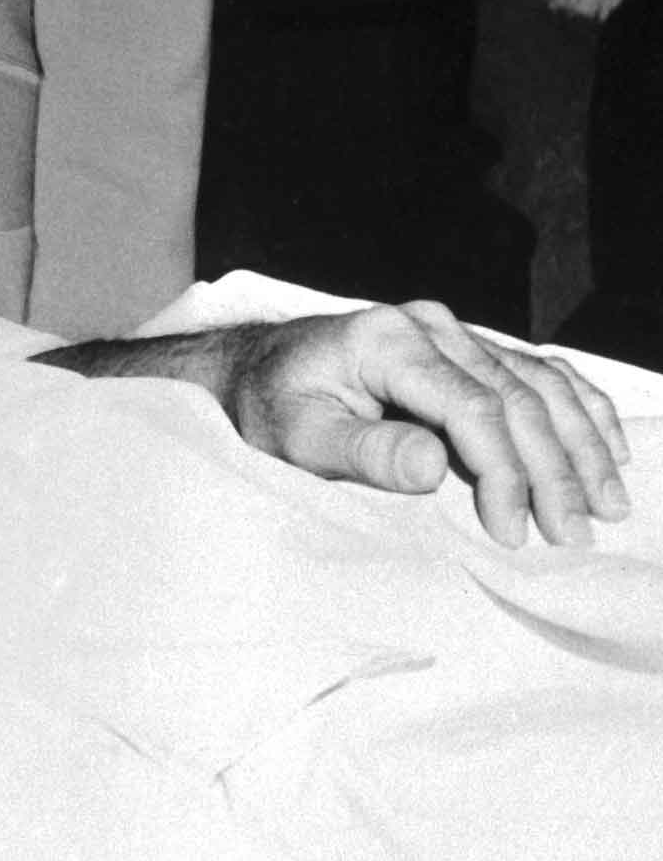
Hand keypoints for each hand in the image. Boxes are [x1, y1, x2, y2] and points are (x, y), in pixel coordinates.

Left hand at [219, 302, 632, 548]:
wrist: (252, 370)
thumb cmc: (269, 408)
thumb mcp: (298, 437)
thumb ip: (364, 452)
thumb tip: (433, 467)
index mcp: (386, 341)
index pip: (473, 407)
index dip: (505, 473)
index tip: (513, 532)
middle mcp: (426, 326)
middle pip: (515, 397)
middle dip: (553, 470)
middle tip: (572, 534)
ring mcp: (448, 331)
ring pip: (538, 383)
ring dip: (581, 443)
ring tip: (608, 504)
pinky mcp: (461, 345)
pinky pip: (535, 369)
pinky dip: (579, 406)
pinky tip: (607, 447)